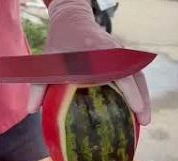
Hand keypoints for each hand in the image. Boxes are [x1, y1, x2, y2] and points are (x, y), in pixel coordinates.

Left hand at [27, 0, 150, 124]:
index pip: (120, 72)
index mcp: (98, 54)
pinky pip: (134, 75)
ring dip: (143, 97)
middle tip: (145, 122)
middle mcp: (114, 53)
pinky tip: (136, 109)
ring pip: (138, 76)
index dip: (130, 91)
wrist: (72, 21)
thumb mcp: (48, 61)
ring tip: (144, 120)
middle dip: (142, 99)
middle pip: (136, 76)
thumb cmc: (60, 43)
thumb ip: (38, 85)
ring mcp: (120, 55)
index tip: (135, 108)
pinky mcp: (122, 59)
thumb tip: (32, 111)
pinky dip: (137, 91)